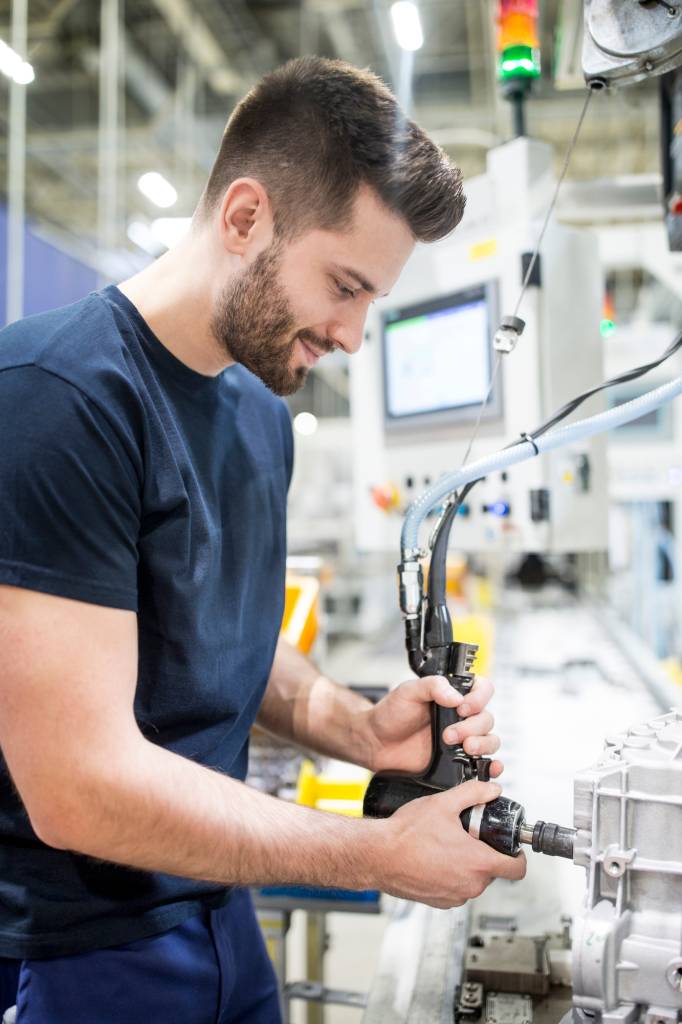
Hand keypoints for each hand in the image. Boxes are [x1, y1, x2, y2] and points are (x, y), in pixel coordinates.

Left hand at [364, 674, 501, 775]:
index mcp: (453, 696)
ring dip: (482, 744)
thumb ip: (433, 686)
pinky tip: (490, 767)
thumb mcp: (409, 691)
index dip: (479, 698)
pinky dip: (492, 766)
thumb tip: (457, 697)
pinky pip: (484, 764)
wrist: (376, 742)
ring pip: (490, 740)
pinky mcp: (458, 761)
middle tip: (449, 734)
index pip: (483, 690)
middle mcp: (462, 717)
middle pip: (487, 719)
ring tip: (464, 748)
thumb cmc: (391, 713)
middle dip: (473, 727)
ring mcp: (462, 739)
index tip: (463, 708)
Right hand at [374, 780, 526, 907]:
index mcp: (477, 862)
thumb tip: (491, 789)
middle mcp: (470, 885)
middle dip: (485, 853)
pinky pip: (456, 889)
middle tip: (469, 836)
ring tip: (448, 845)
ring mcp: (455, 896)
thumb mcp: (443, 804)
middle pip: (493, 871)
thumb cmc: (406, 834)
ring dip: (468, 865)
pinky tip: (435, 859)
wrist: (377, 856)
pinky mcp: (440, 902)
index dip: (517, 856)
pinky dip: (451, 876)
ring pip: (474, 880)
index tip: (510, 846)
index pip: (517, 869)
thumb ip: (473, 794)